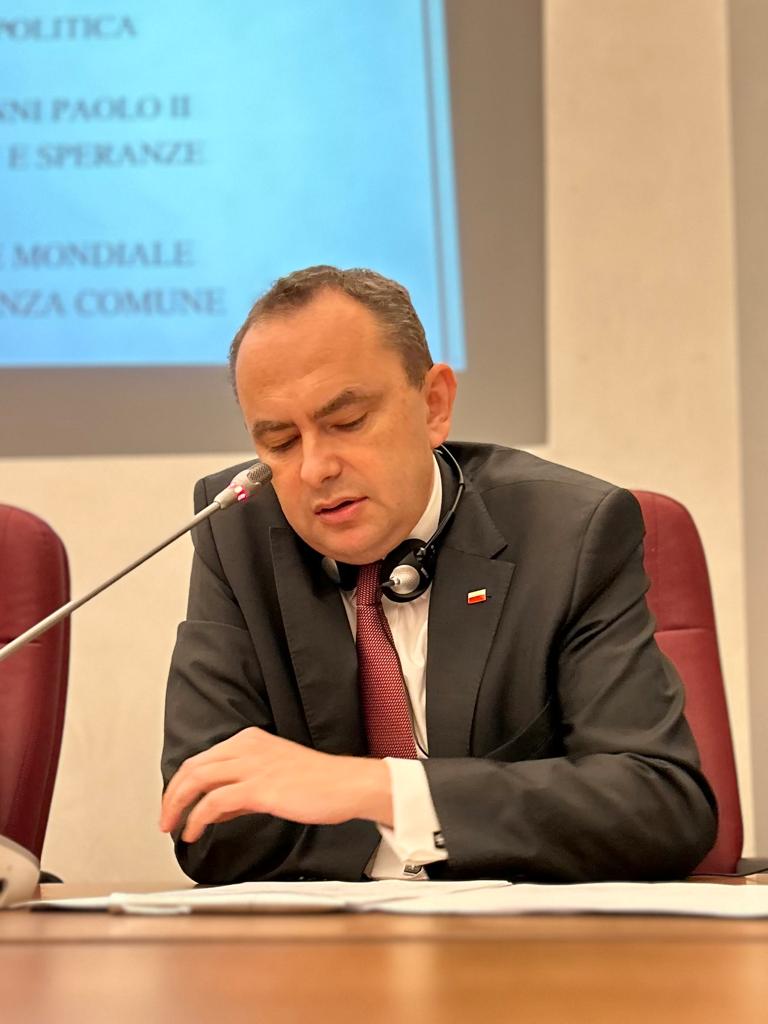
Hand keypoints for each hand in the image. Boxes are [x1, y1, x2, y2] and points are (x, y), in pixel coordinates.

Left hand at [160, 727, 392, 842]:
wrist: (347, 785)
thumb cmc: (318, 784)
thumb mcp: (273, 777)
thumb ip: (240, 790)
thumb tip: (212, 809)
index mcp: (250, 740)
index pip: (202, 759)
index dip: (181, 783)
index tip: (174, 804)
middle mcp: (247, 747)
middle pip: (193, 766)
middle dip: (172, 794)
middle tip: (165, 818)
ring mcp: (252, 765)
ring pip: (198, 779)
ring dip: (178, 806)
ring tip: (172, 827)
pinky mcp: (259, 787)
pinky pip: (214, 801)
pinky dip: (197, 818)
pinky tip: (194, 832)